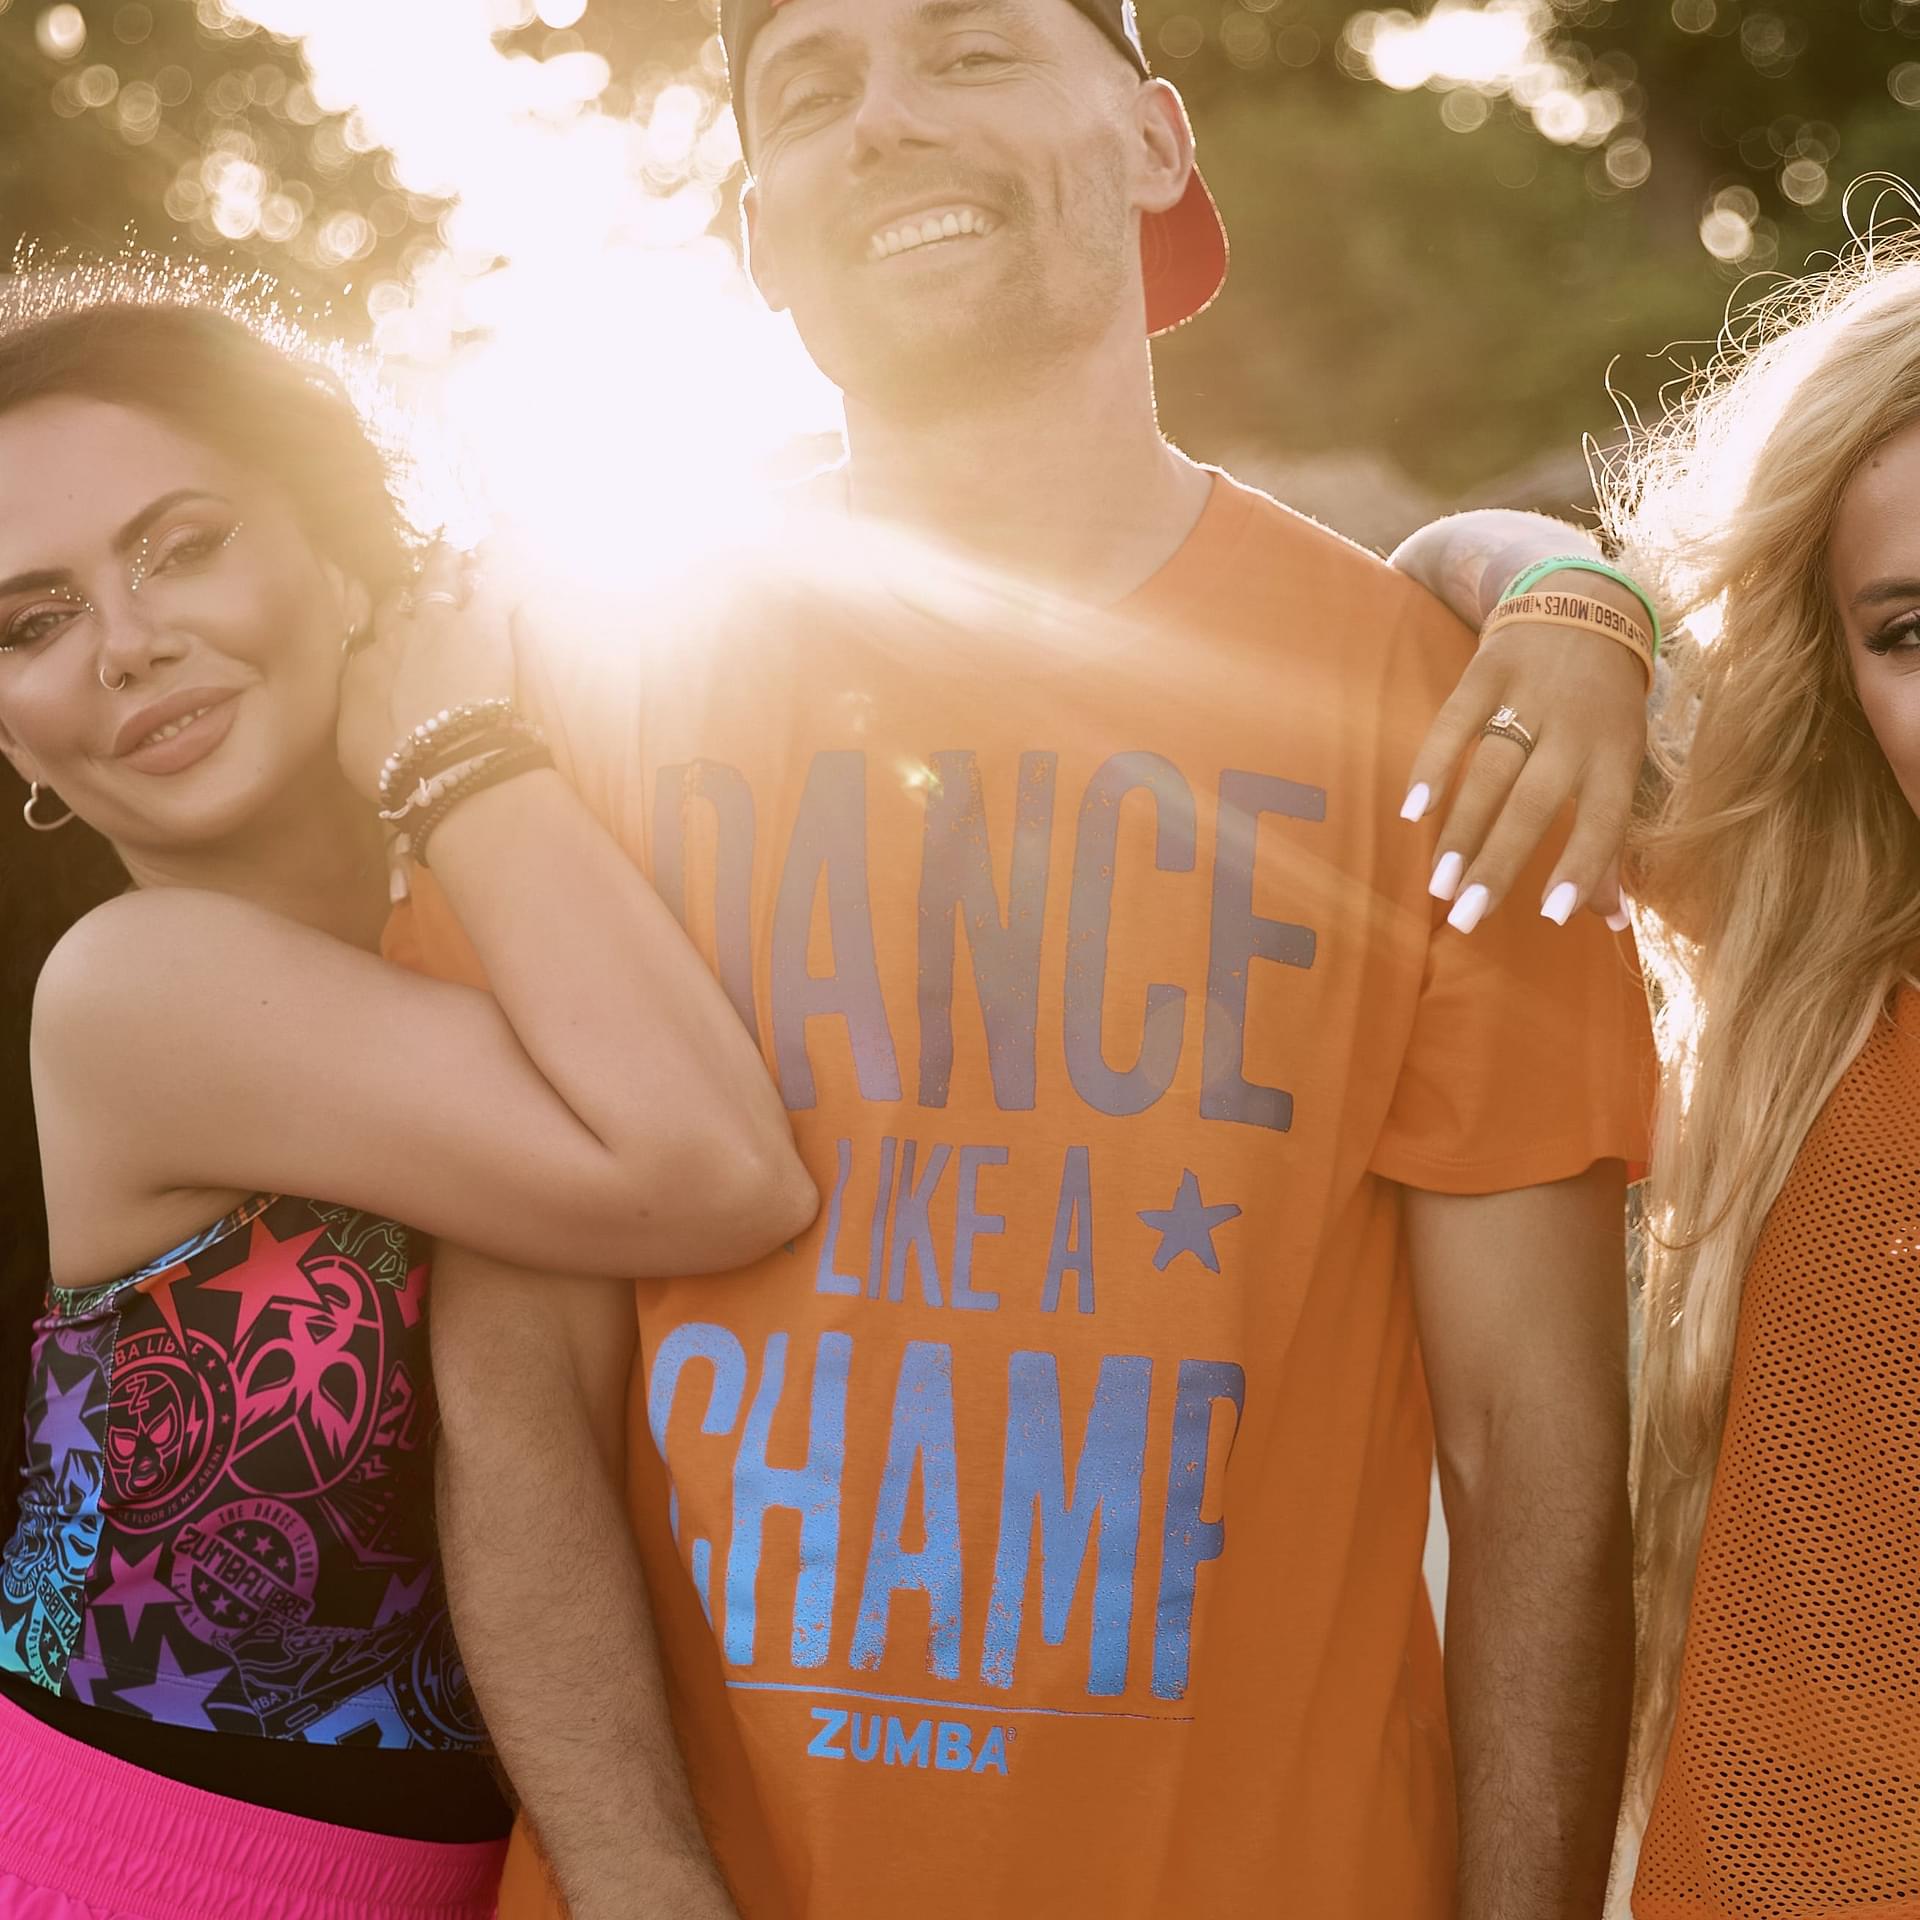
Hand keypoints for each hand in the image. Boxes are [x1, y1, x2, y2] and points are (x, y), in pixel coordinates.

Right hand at [336, 543, 517, 802]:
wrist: (440, 764)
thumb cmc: (395, 772)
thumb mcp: (356, 750)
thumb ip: (359, 723)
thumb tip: (364, 721)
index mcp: (361, 671)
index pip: (369, 644)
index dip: (382, 638)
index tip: (389, 635)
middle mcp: (394, 639)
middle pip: (398, 608)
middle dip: (407, 598)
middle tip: (418, 590)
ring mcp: (438, 626)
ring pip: (438, 583)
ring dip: (444, 566)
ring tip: (452, 549)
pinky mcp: (482, 625)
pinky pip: (490, 581)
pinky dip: (493, 561)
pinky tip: (496, 541)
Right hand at [1401, 574, 1649, 931]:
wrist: (1584, 603)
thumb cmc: (1603, 709)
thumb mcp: (1621, 764)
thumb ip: (1610, 843)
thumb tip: (1616, 923)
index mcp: (1616, 754)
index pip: (1603, 819)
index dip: (1581, 867)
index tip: (1551, 917)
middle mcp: (1576, 726)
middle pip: (1534, 803)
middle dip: (1499, 863)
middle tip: (1467, 916)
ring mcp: (1530, 694)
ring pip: (1490, 771)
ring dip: (1462, 831)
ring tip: (1439, 884)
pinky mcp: (1488, 669)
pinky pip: (1454, 722)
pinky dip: (1432, 766)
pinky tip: (1414, 811)